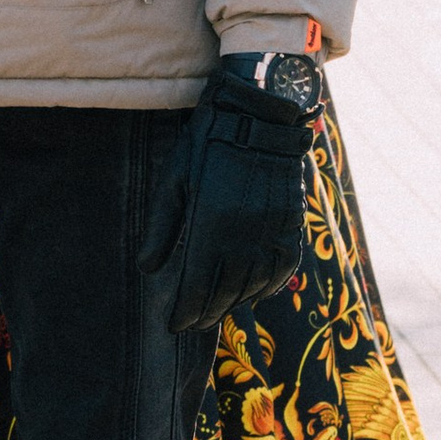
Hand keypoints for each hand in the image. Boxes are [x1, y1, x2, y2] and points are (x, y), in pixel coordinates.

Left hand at [172, 71, 311, 333]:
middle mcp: (245, 233)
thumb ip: (163, 227)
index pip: (197, 284)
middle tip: (192, 325)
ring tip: (217, 312)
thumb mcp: (175, 178)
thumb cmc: (209, 141)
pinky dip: (268, 287)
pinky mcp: (293, 223)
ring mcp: (273, 230)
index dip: (185, 310)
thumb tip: (147, 269)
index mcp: (212, 222)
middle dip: (206, 312)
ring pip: (254, 284)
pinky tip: (254, 295)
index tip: (174, 326)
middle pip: (225, 290)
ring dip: (235, 303)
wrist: (261, 112)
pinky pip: (283, 268)